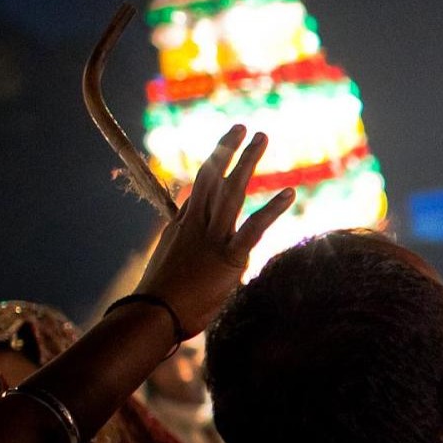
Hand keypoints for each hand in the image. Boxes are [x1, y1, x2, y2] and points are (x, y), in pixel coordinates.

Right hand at [133, 127, 296, 338]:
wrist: (152, 316)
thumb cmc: (162, 297)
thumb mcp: (171, 263)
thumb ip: (185, 245)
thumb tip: (189, 236)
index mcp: (182, 226)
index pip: (199, 188)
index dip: (213, 164)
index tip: (224, 146)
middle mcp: (195, 225)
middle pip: (212, 178)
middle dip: (227, 150)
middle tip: (242, 126)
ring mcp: (211, 239)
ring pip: (231, 192)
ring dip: (247, 162)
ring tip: (262, 137)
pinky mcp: (228, 257)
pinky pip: (253, 229)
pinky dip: (272, 210)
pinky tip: (290, 193)